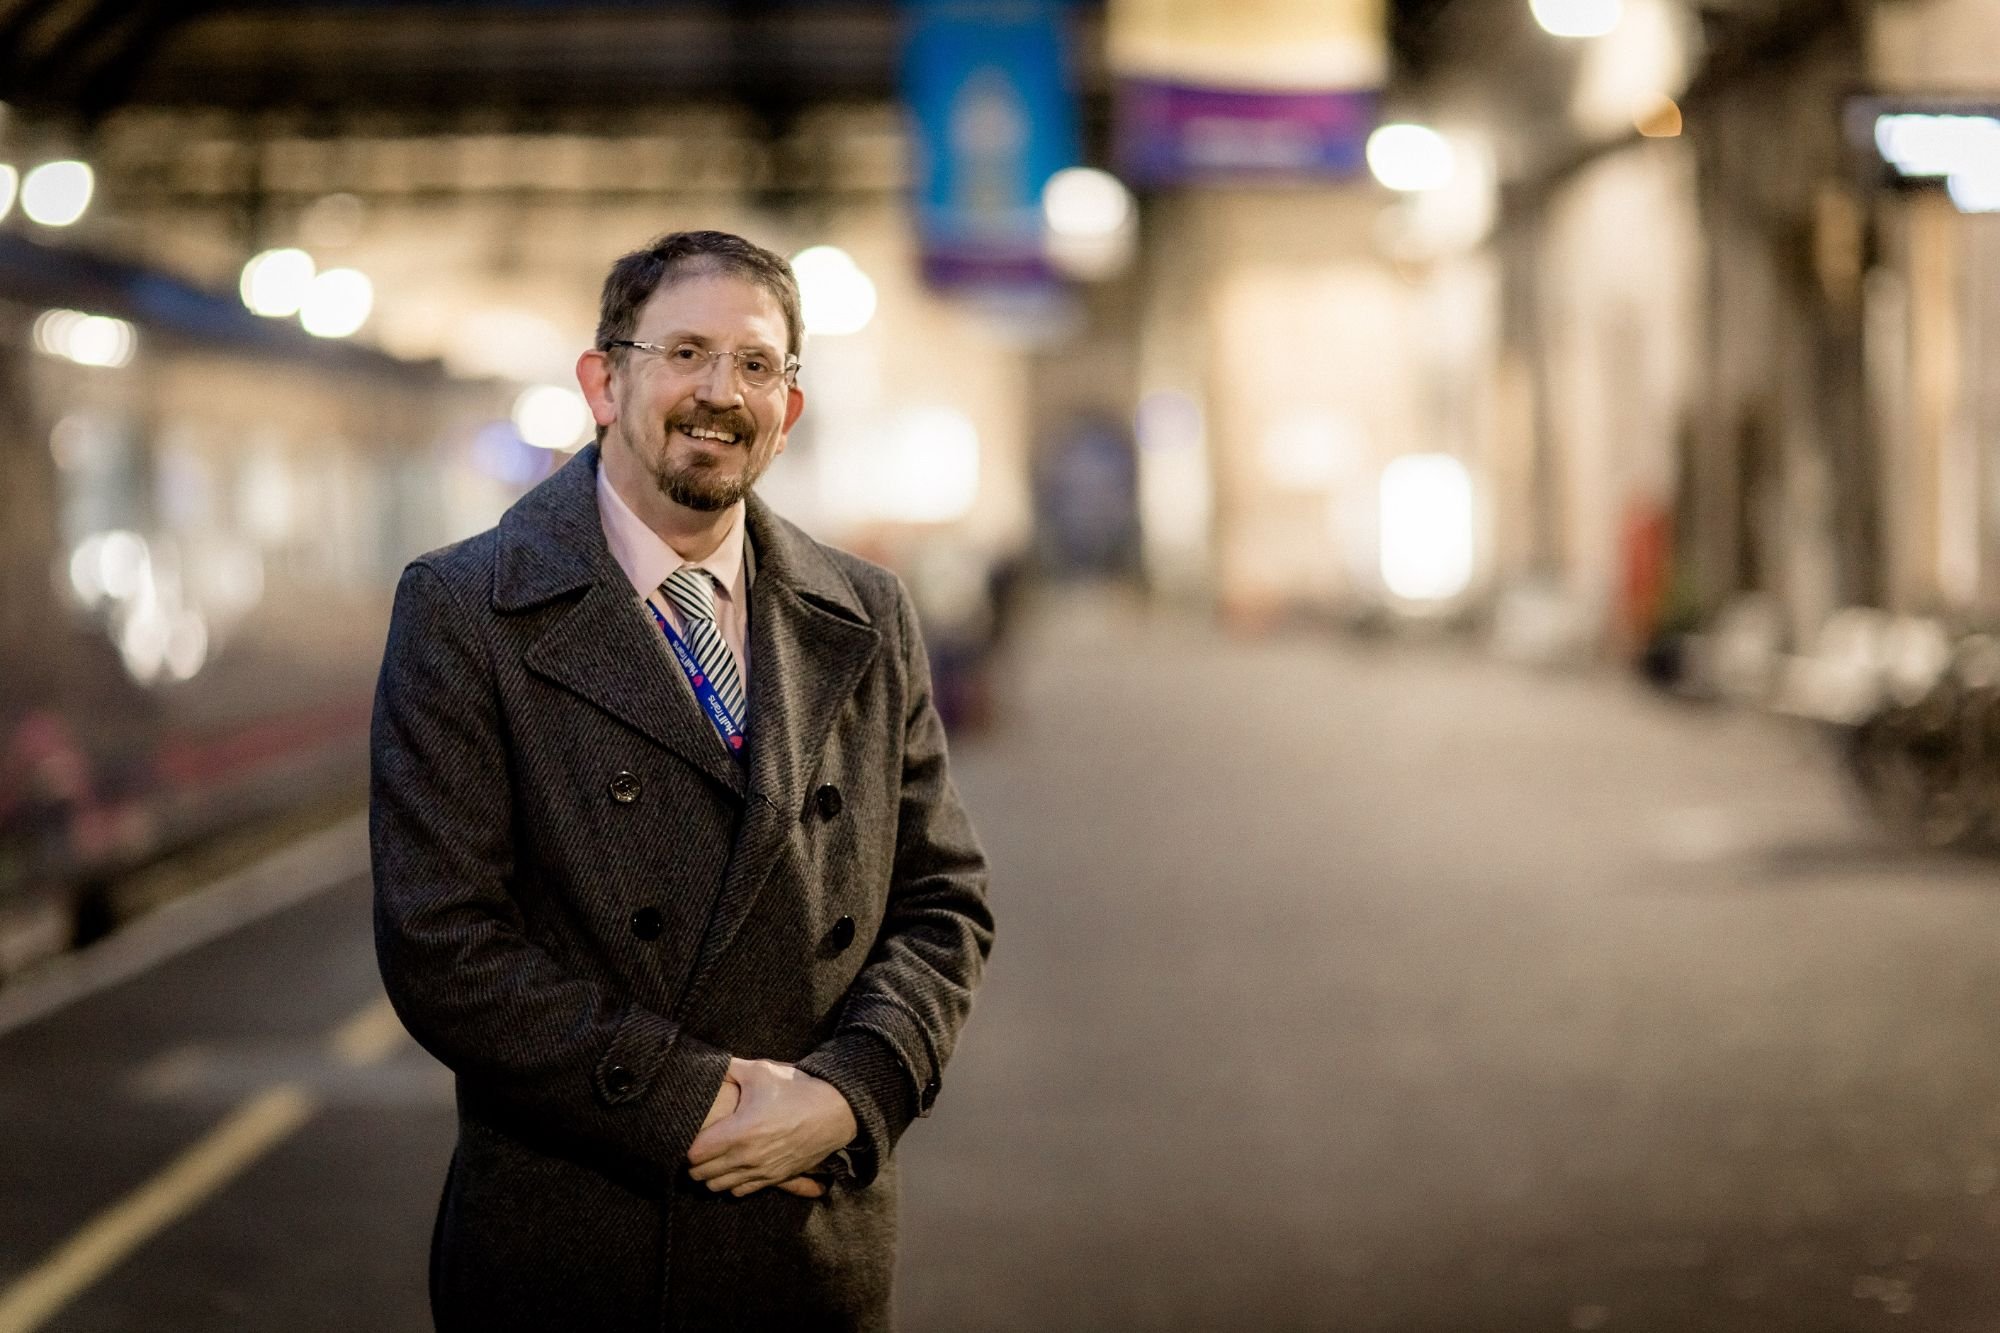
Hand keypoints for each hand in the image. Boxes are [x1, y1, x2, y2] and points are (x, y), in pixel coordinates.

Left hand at [687, 1057, 856, 1197]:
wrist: (836, 1111)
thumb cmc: (796, 1088)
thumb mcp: (760, 1071)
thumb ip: (728, 1068)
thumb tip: (705, 1063)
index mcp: (740, 1131)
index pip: (695, 1153)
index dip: (687, 1144)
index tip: (689, 1133)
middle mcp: (748, 1157)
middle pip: (703, 1173)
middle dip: (695, 1162)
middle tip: (698, 1145)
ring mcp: (762, 1171)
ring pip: (719, 1186)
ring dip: (711, 1174)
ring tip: (712, 1157)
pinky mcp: (775, 1179)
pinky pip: (740, 1191)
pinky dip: (731, 1182)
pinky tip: (733, 1166)